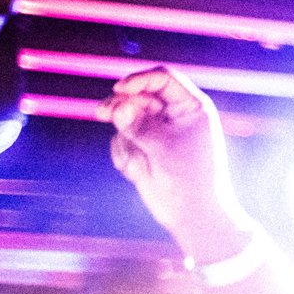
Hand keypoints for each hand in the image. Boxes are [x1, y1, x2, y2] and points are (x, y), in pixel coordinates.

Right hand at [100, 67, 257, 261]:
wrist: (192, 215)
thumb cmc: (189, 179)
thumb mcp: (164, 148)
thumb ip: (139, 125)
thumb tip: (117, 106)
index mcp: (191, 106)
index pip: (162, 79)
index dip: (139, 80)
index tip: (120, 90)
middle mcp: (173, 114)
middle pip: (137, 95)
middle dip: (119, 105)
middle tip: (101, 113)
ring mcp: (155, 130)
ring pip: (123, 119)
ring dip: (125, 140)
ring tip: (139, 165)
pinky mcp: (141, 147)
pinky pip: (119, 140)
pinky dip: (124, 155)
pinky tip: (139, 173)